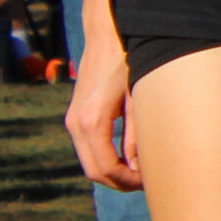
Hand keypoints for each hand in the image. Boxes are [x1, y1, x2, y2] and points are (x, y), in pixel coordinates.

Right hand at [66, 41, 141, 190]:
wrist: (106, 37)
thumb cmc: (129, 63)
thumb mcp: (139, 98)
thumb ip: (137, 134)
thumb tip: (138, 166)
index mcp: (93, 122)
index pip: (106, 168)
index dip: (127, 181)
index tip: (147, 183)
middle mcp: (76, 124)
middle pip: (93, 171)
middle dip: (118, 182)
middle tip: (145, 183)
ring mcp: (72, 121)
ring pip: (89, 161)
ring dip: (111, 172)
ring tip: (139, 172)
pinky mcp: (75, 116)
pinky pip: (87, 148)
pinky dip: (104, 158)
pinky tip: (127, 157)